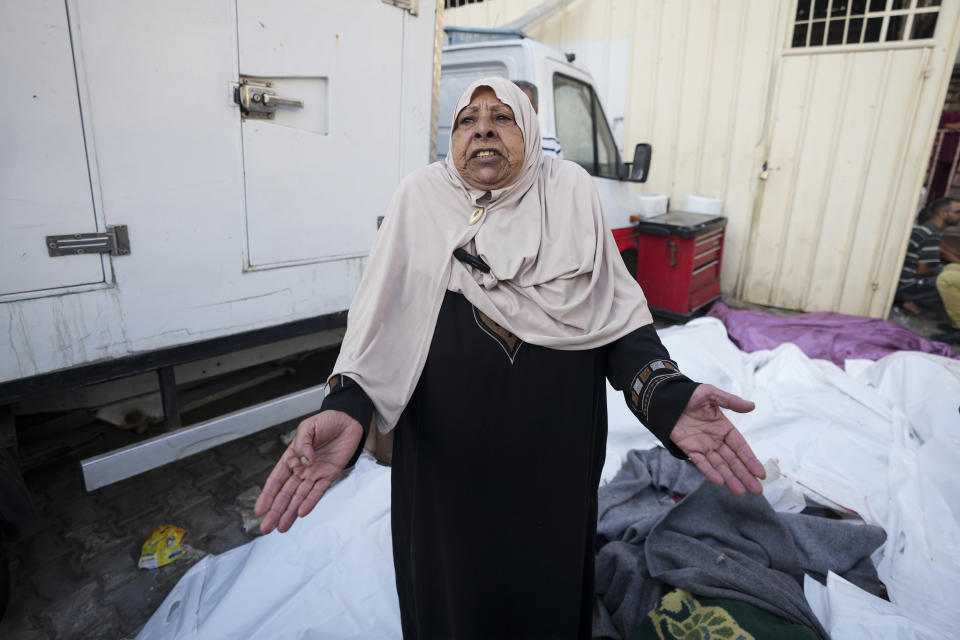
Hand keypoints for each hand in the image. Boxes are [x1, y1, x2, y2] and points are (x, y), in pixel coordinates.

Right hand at [254, 410, 363, 533]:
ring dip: (290, 512)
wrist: (348, 421)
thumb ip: (303, 443)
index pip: (276, 479)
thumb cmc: (326, 422)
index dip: (267, 494)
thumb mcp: (309, 426)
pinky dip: (310, 502)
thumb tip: (303, 460)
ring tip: (281, 527)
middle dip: (275, 510)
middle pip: (285, 493)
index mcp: (291, 457)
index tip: (259, 509)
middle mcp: (301, 469)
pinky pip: (318, 491)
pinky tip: (301, 513)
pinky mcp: (329, 475)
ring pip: (299, 497)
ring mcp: (314, 474)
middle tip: (266, 527)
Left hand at [669, 384, 764, 495]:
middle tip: (757, 490)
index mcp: (724, 428)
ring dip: (730, 479)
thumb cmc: (690, 395)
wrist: (666, 398)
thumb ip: (731, 401)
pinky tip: (720, 482)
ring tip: (741, 492)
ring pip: (719, 465)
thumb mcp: (711, 394)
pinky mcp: (689, 449)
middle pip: (733, 460)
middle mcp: (716, 440)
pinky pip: (701, 463)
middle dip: (745, 475)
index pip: (740, 446)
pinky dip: (710, 472)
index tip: (760, 473)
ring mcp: (703, 446)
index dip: (750, 459)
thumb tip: (752, 406)